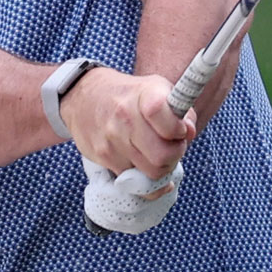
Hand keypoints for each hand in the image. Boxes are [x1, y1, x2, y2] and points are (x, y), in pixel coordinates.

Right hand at [61, 66, 193, 180]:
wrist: (83, 97)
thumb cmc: (128, 95)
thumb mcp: (157, 89)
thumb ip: (181, 111)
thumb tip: (188, 134)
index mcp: (144, 95)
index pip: (168, 121)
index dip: (179, 131)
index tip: (179, 130)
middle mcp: (125, 116)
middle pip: (163, 157)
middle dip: (174, 157)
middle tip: (170, 148)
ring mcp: (111, 139)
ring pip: (150, 173)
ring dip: (159, 168)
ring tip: (152, 153)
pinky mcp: (102, 156)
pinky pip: (133, 182)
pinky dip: (142, 177)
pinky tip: (140, 163)